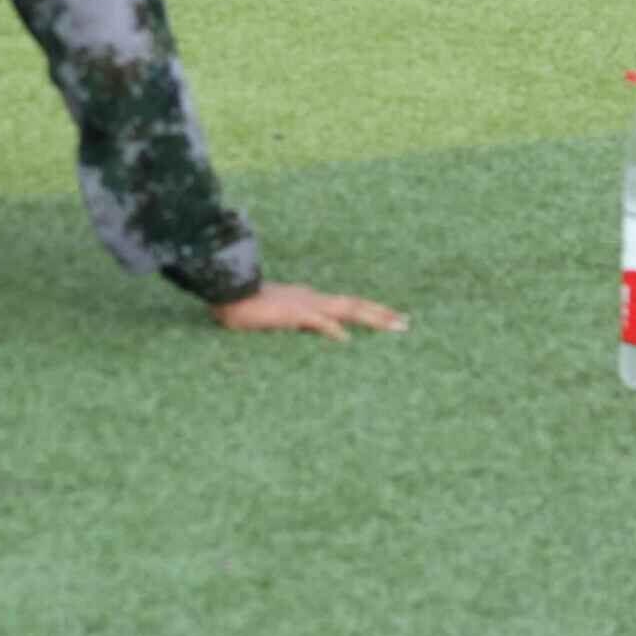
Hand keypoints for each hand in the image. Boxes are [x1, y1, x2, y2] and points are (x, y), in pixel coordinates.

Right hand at [211, 281, 409, 341]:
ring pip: (347, 310)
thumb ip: (295, 323)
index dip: (370, 311)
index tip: (390, 318)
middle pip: (355, 305)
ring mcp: (305, 304)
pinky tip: (346, 339)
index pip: (347, 304)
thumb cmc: (247, 307)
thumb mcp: (277, 317)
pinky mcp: (293, 313)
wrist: (228, 295)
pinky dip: (334, 330)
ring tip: (395, 326)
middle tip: (406, 323)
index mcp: (310, 299)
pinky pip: (318, 322)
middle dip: (383, 314)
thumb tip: (312, 332)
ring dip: (373, 317)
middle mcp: (313, 298)